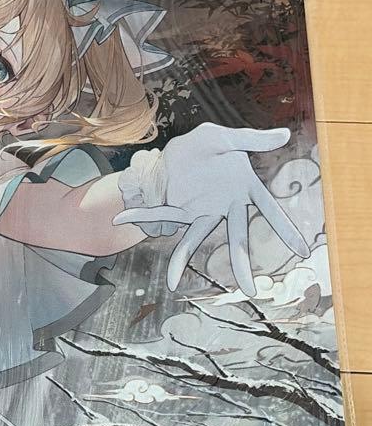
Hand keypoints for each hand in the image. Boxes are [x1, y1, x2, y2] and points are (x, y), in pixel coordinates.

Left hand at [113, 123, 310, 296]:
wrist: (180, 147)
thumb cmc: (207, 145)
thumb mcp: (225, 138)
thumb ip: (252, 139)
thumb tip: (286, 134)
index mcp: (244, 190)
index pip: (270, 212)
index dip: (286, 230)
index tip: (304, 252)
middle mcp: (224, 208)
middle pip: (236, 238)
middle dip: (241, 264)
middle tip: (250, 290)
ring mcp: (200, 212)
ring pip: (194, 239)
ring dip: (182, 259)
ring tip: (172, 283)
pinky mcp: (177, 209)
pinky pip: (158, 215)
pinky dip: (139, 216)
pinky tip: (121, 218)